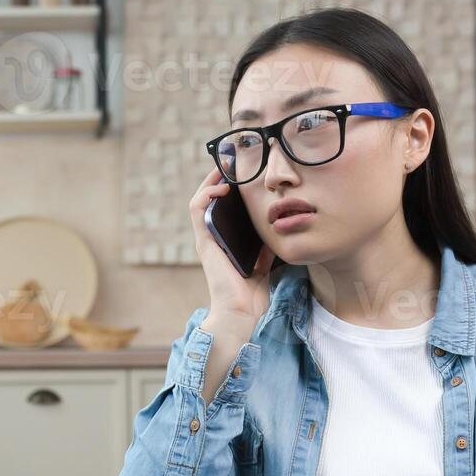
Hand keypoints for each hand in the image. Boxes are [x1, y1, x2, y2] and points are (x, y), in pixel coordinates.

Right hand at [189, 165, 275, 327]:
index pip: (220, 208)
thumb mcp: (263, 265)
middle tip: (231, 160)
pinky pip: (198, 211)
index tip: (240, 172)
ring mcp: (206, 240)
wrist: (241, 314)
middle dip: (218, 177)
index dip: (227, 188)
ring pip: (199, 200)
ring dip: (209, 180)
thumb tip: (277, 232)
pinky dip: (206, 194)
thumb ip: (265, 248)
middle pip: (208, 200)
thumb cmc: (251, 297)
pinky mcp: (204, 242)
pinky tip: (221, 185)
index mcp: (223, 243)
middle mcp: (211, 239)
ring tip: (223, 166)